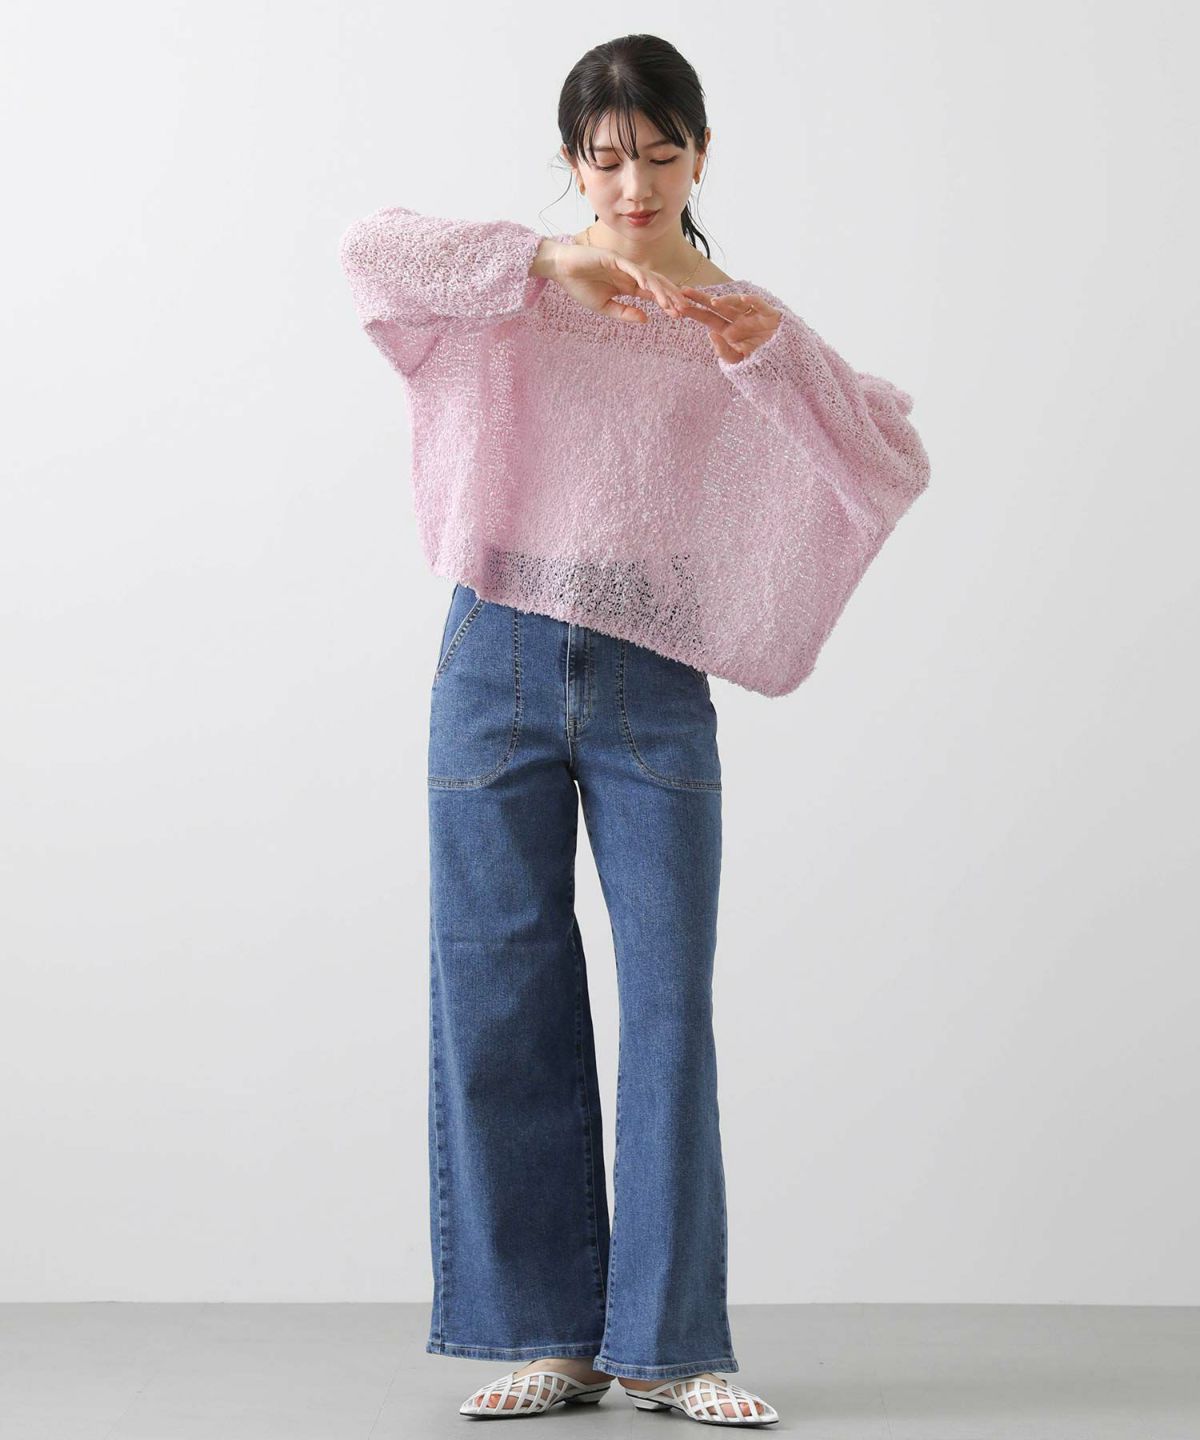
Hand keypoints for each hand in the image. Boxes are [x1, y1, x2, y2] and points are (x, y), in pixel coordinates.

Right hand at [550, 241, 694, 325]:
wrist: (562, 270)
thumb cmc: (580, 286)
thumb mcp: (604, 307)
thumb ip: (624, 313)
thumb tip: (646, 319)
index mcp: (628, 285)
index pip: (653, 294)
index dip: (666, 303)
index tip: (679, 315)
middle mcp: (629, 274)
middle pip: (656, 284)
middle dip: (671, 296)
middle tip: (685, 309)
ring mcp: (623, 265)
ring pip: (648, 277)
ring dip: (660, 290)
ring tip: (670, 303)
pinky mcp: (613, 258)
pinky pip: (631, 268)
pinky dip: (641, 277)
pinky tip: (649, 287)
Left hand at [676, 288, 781, 361]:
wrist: (782, 363)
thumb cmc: (759, 361)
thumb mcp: (738, 362)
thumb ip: (723, 352)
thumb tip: (710, 333)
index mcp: (728, 331)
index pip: (708, 319)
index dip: (694, 312)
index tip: (679, 306)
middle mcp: (738, 320)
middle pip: (717, 306)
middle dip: (701, 298)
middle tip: (684, 291)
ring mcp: (752, 315)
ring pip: (736, 303)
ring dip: (725, 300)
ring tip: (714, 302)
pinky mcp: (768, 314)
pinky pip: (758, 304)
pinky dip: (751, 301)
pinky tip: (742, 299)